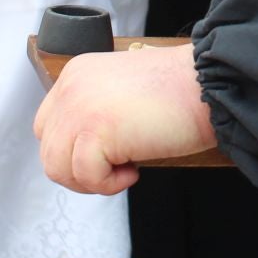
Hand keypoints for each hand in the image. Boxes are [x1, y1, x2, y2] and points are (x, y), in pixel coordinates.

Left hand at [35, 45, 216, 194]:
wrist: (208, 85)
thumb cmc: (180, 93)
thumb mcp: (121, 93)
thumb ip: (95, 111)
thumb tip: (81, 153)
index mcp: (77, 74)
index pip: (48, 125)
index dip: (72, 150)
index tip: (105, 155)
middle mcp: (71, 87)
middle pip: (49, 150)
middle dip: (80, 171)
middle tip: (117, 168)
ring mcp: (79, 108)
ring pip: (58, 167)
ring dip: (93, 179)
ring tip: (127, 168)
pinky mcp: (94, 131)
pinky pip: (86, 176)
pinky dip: (110, 184)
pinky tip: (135, 170)